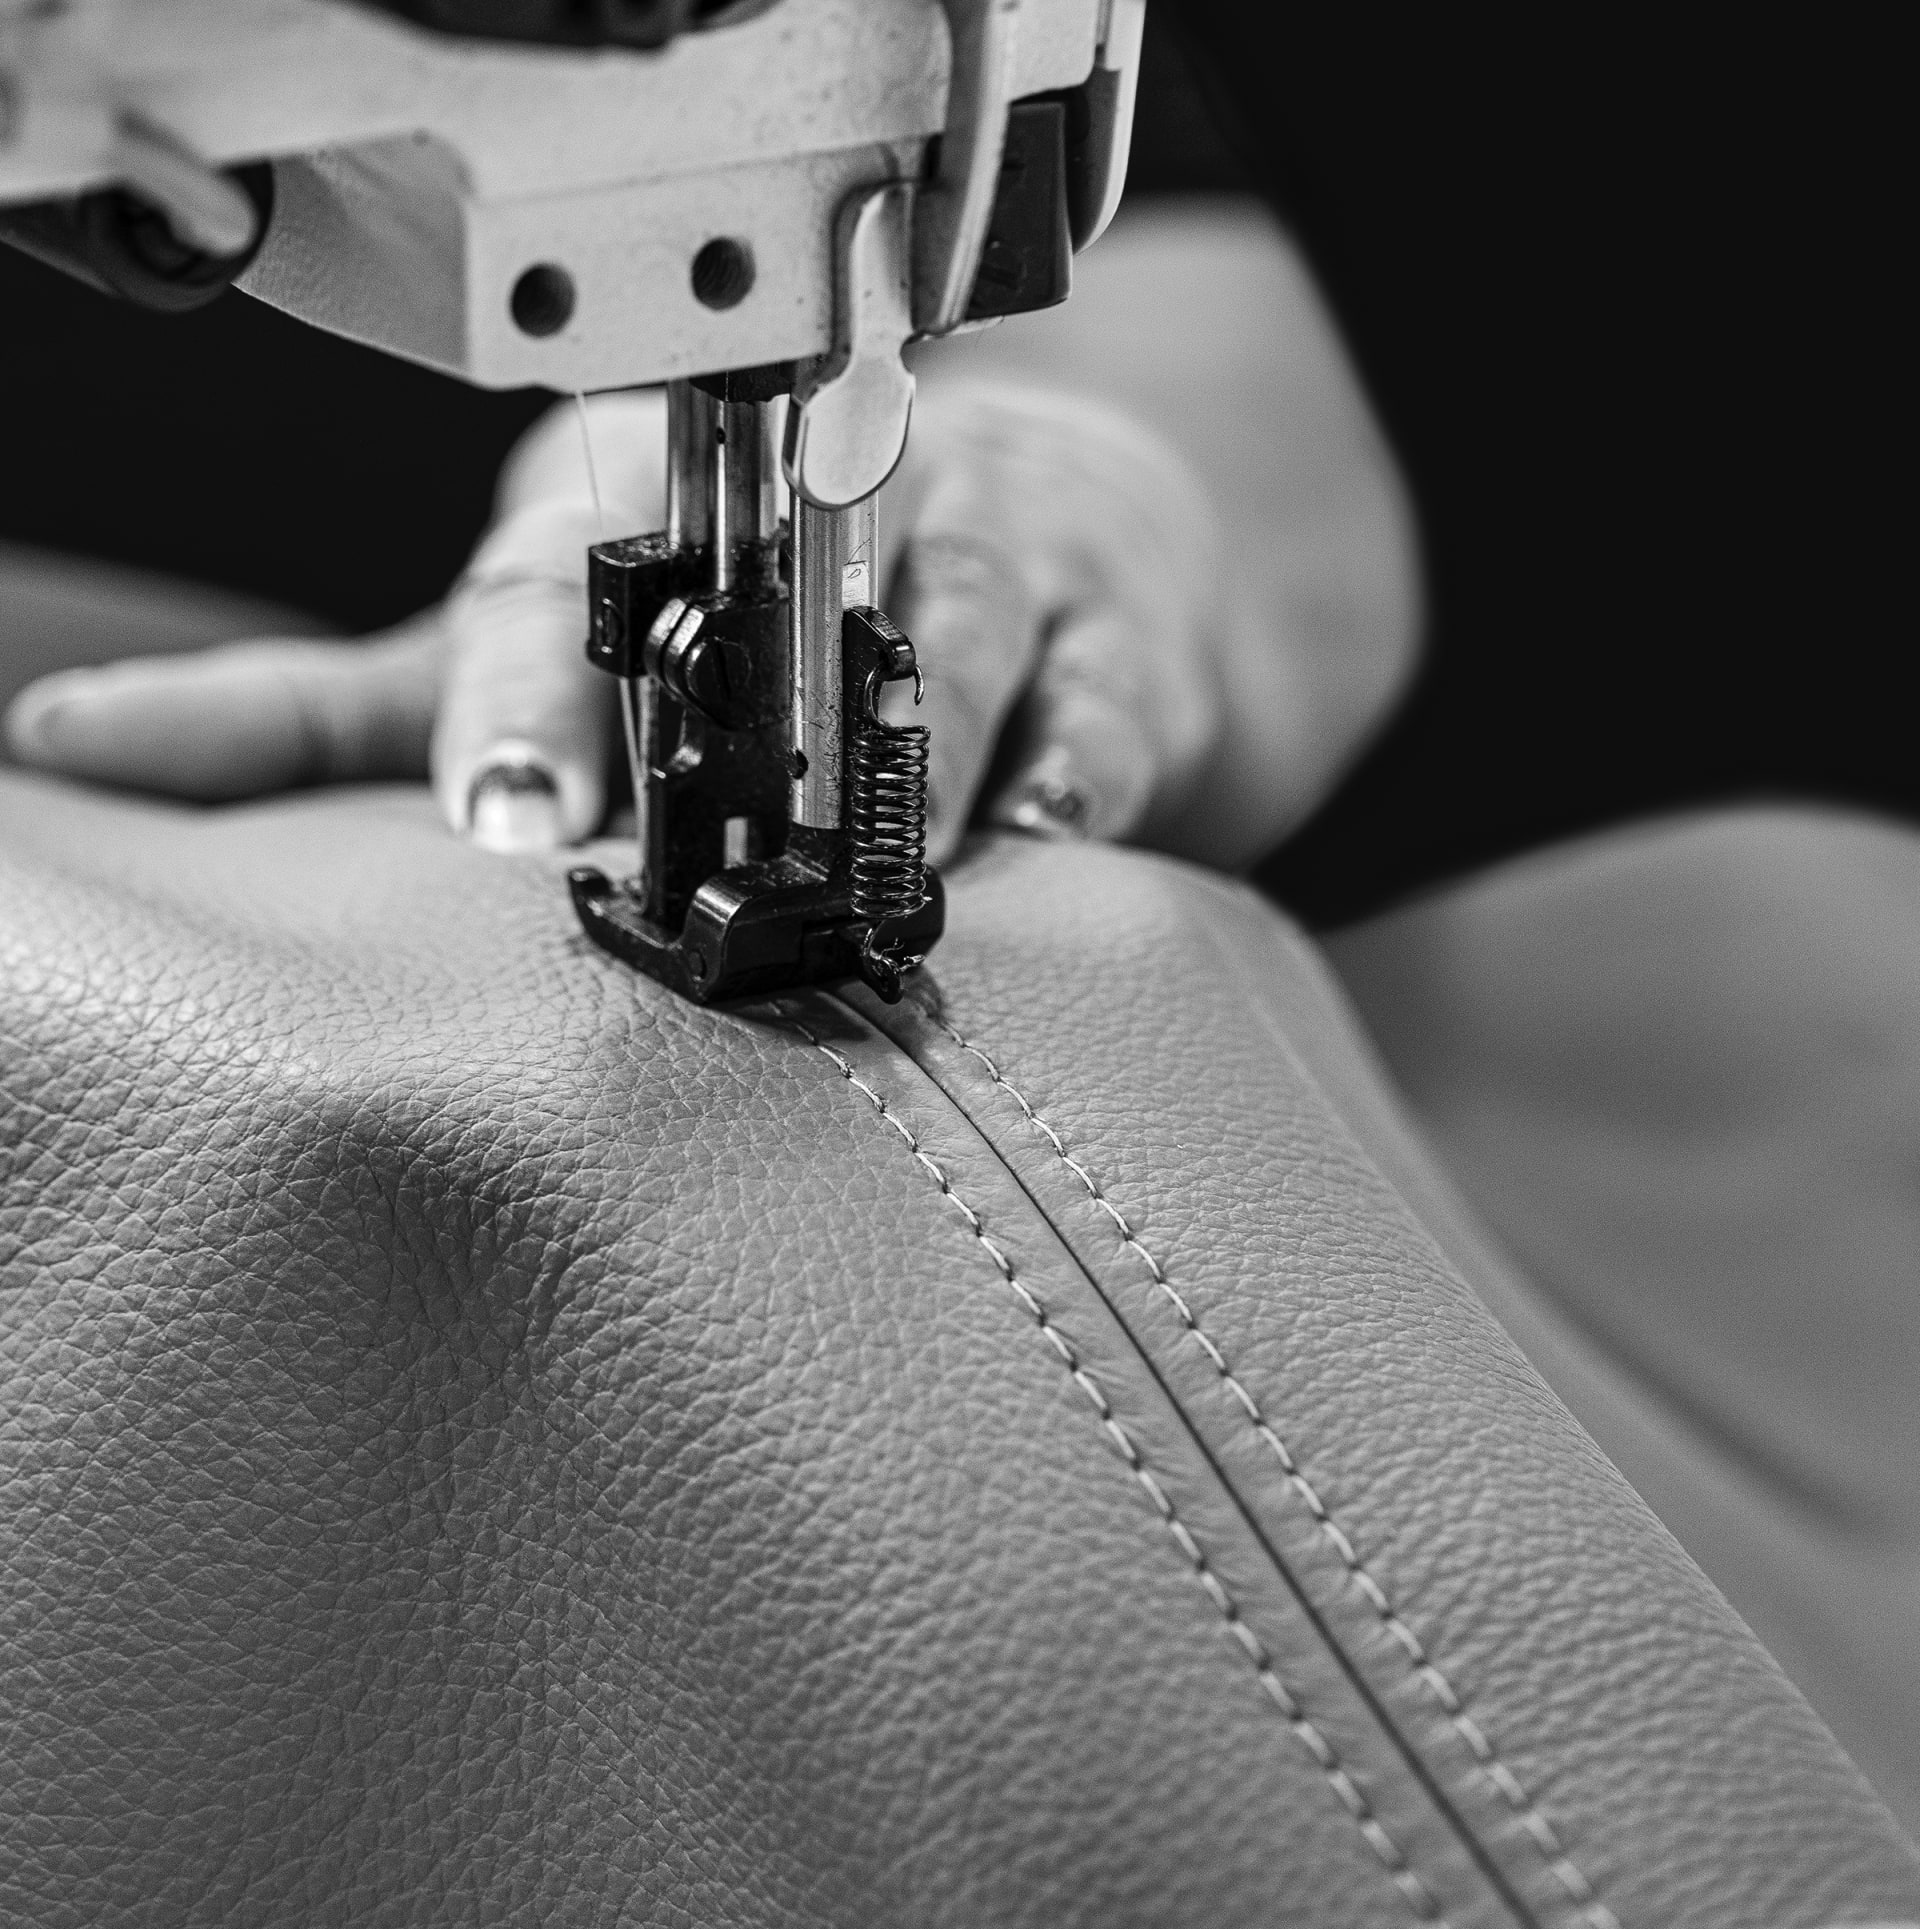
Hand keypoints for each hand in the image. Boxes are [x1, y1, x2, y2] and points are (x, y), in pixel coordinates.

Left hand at [5, 209, 1421, 871]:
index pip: (577, 597)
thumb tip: (68, 743)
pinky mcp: (1115, 631)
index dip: (540, 706)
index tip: (512, 821)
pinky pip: (1101, 712)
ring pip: (948, 641)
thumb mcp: (536, 651)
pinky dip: (1072, 776)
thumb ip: (325, 711)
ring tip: (870, 873)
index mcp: (653, 518)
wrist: (1055, 547)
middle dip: (725, 740)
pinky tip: (1039, 838)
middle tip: (681, 853)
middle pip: (769, 617)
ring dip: (907, 756)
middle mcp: (811, 520)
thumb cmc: (752, 616)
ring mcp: (981, 553)